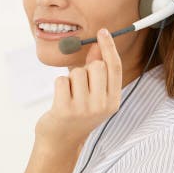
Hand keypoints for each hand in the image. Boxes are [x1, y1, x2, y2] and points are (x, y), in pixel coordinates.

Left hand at [35, 28, 122, 148]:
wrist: (60, 141)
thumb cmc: (76, 114)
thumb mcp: (93, 95)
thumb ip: (96, 71)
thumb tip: (97, 45)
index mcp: (113, 101)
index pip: (114, 67)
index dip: (109, 47)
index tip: (102, 31)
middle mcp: (102, 105)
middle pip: (96, 66)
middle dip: (85, 68)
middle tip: (78, 85)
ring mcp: (84, 109)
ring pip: (77, 72)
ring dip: (70, 79)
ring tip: (69, 95)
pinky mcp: (65, 110)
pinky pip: (61, 80)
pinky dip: (59, 85)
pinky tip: (60, 99)